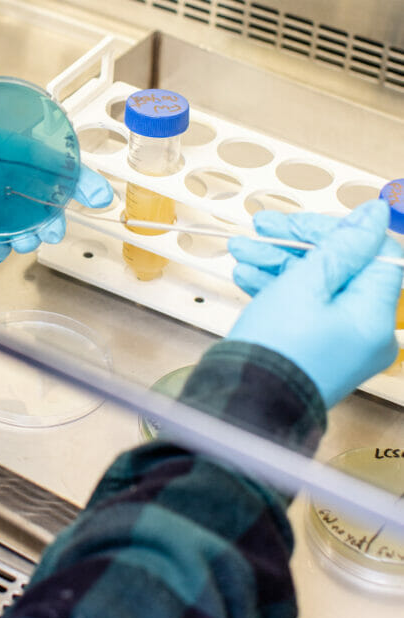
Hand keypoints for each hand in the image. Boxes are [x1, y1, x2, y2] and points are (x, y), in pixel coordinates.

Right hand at [226, 200, 402, 406]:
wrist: (246, 401)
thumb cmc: (277, 347)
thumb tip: (374, 215)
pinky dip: (279, 288)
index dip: (339, 230)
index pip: (374, 253)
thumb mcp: (307, 282)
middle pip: (342, 266)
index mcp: (375, 313)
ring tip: (241, 250)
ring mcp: (341, 341)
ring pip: (317, 285)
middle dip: (297, 244)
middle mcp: (366, 329)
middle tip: (262, 227)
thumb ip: (343, 245)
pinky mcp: (317, 349)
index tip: (303, 220)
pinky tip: (247, 275)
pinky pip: (305, 308)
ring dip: (279, 262)